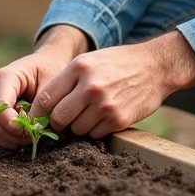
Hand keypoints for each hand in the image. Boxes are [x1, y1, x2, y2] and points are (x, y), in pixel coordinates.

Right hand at [0, 26, 88, 148]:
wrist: (46, 62)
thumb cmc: (51, 69)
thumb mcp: (53, 82)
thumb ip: (43, 104)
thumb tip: (34, 127)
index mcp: (4, 77)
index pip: (0, 110)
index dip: (14, 126)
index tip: (32, 132)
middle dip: (14, 135)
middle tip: (34, 136)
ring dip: (12, 138)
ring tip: (32, 134)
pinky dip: (11, 136)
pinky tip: (26, 131)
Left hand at [30, 31, 194, 139]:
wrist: (156, 67)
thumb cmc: (118, 63)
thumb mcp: (90, 61)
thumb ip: (67, 80)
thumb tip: (42, 107)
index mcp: (80, 67)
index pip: (45, 98)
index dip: (38, 112)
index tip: (38, 118)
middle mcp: (91, 86)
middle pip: (58, 118)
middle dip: (57, 122)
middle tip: (63, 120)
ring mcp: (105, 104)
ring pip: (76, 129)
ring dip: (78, 126)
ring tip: (89, 114)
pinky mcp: (118, 120)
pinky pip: (94, 134)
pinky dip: (95, 130)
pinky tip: (103, 117)